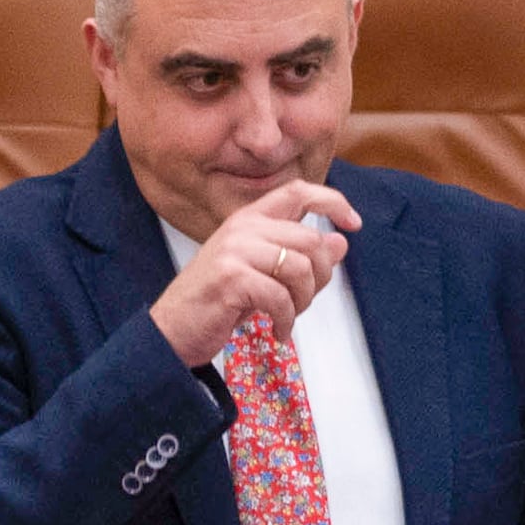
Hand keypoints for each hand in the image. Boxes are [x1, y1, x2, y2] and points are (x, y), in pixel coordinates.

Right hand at [146, 180, 360, 368]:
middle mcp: (241, 228)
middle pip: (310, 240)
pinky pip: (281, 297)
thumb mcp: (261, 275)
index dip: (332, 201)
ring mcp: (234, 251)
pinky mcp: (231, 278)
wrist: (171, 331)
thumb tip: (340, 242)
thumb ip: (298, 257)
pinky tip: (278, 332)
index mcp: (248, 219)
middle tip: (305, 301)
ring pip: (300, 268)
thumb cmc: (214, 304)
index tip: (353, 223)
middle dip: (320, 277)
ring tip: (288, 318)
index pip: (298, 192)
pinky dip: (287, 321)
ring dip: (303, 301)